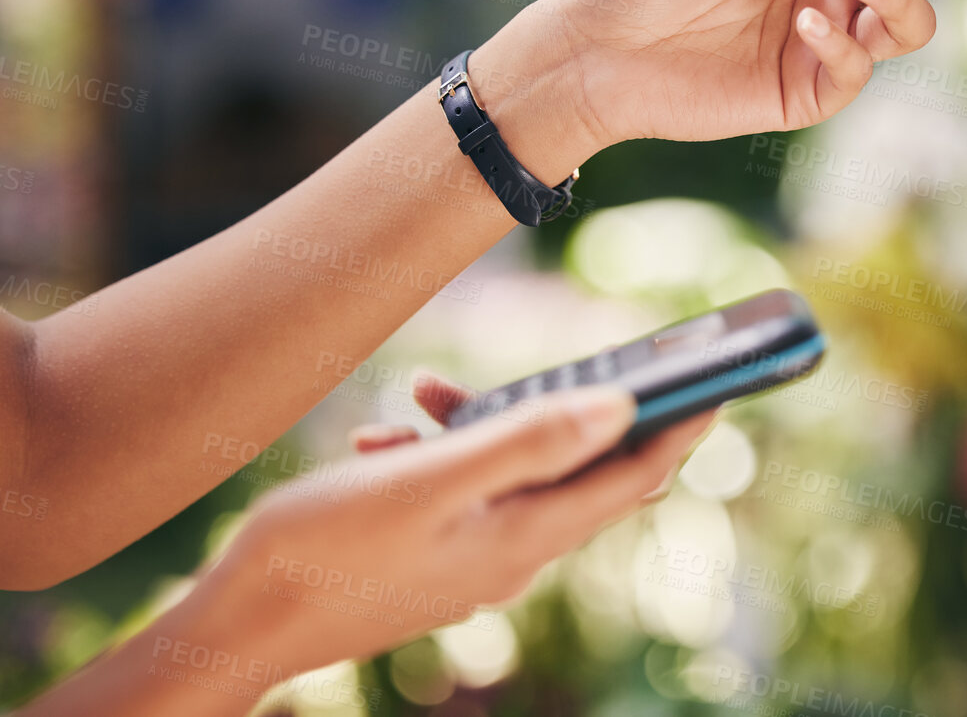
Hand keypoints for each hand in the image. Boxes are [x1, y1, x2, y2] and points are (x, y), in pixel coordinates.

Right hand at [195, 379, 713, 672]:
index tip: (719, 372)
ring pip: (512, 468)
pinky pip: (462, 486)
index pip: (636, 474)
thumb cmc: (325, 551)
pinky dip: (439, 449)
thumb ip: (526, 440)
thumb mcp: (428, 481)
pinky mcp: (434, 553)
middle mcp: (513, 551)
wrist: (235, 624)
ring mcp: (472, 556)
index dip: (684, 421)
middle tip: (593, 353)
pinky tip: (385, 430)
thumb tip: (621, 407)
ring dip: (484, 420)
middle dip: (585, 405)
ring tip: (423, 389)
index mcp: (526, 534)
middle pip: (585, 467)